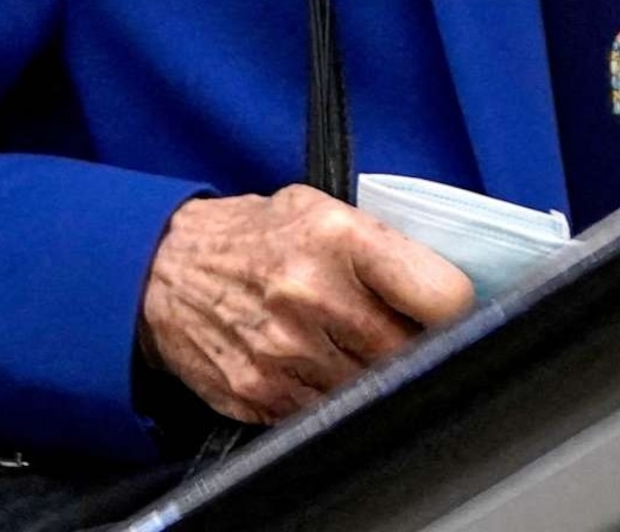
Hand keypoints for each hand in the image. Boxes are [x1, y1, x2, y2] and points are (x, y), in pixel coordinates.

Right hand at [139, 186, 475, 425]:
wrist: (161, 271)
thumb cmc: (253, 235)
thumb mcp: (320, 208)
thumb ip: (382, 245)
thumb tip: (445, 284)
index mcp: (338, 239)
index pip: (441, 294)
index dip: (458, 309)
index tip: (453, 310)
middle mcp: (312, 296)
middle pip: (409, 351)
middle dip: (416, 345)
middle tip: (407, 330)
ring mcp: (285, 353)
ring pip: (371, 388)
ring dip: (375, 373)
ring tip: (355, 343)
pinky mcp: (260, 394)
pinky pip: (325, 410)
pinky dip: (332, 394)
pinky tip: (319, 363)